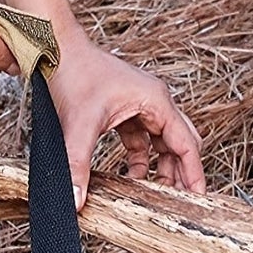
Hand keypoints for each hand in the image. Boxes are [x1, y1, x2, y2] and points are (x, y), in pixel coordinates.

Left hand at [50, 29, 205, 207]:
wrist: (55, 50)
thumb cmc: (73, 74)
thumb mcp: (78, 125)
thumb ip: (78, 165)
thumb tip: (76, 200)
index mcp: (156, 101)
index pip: (187, 144)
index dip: (194, 174)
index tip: (197, 200)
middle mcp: (154, 101)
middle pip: (181, 143)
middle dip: (180, 172)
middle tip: (176, 202)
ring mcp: (141, 104)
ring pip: (162, 142)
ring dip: (160, 166)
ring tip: (153, 193)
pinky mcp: (125, 109)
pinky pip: (143, 139)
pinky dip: (141, 158)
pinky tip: (130, 176)